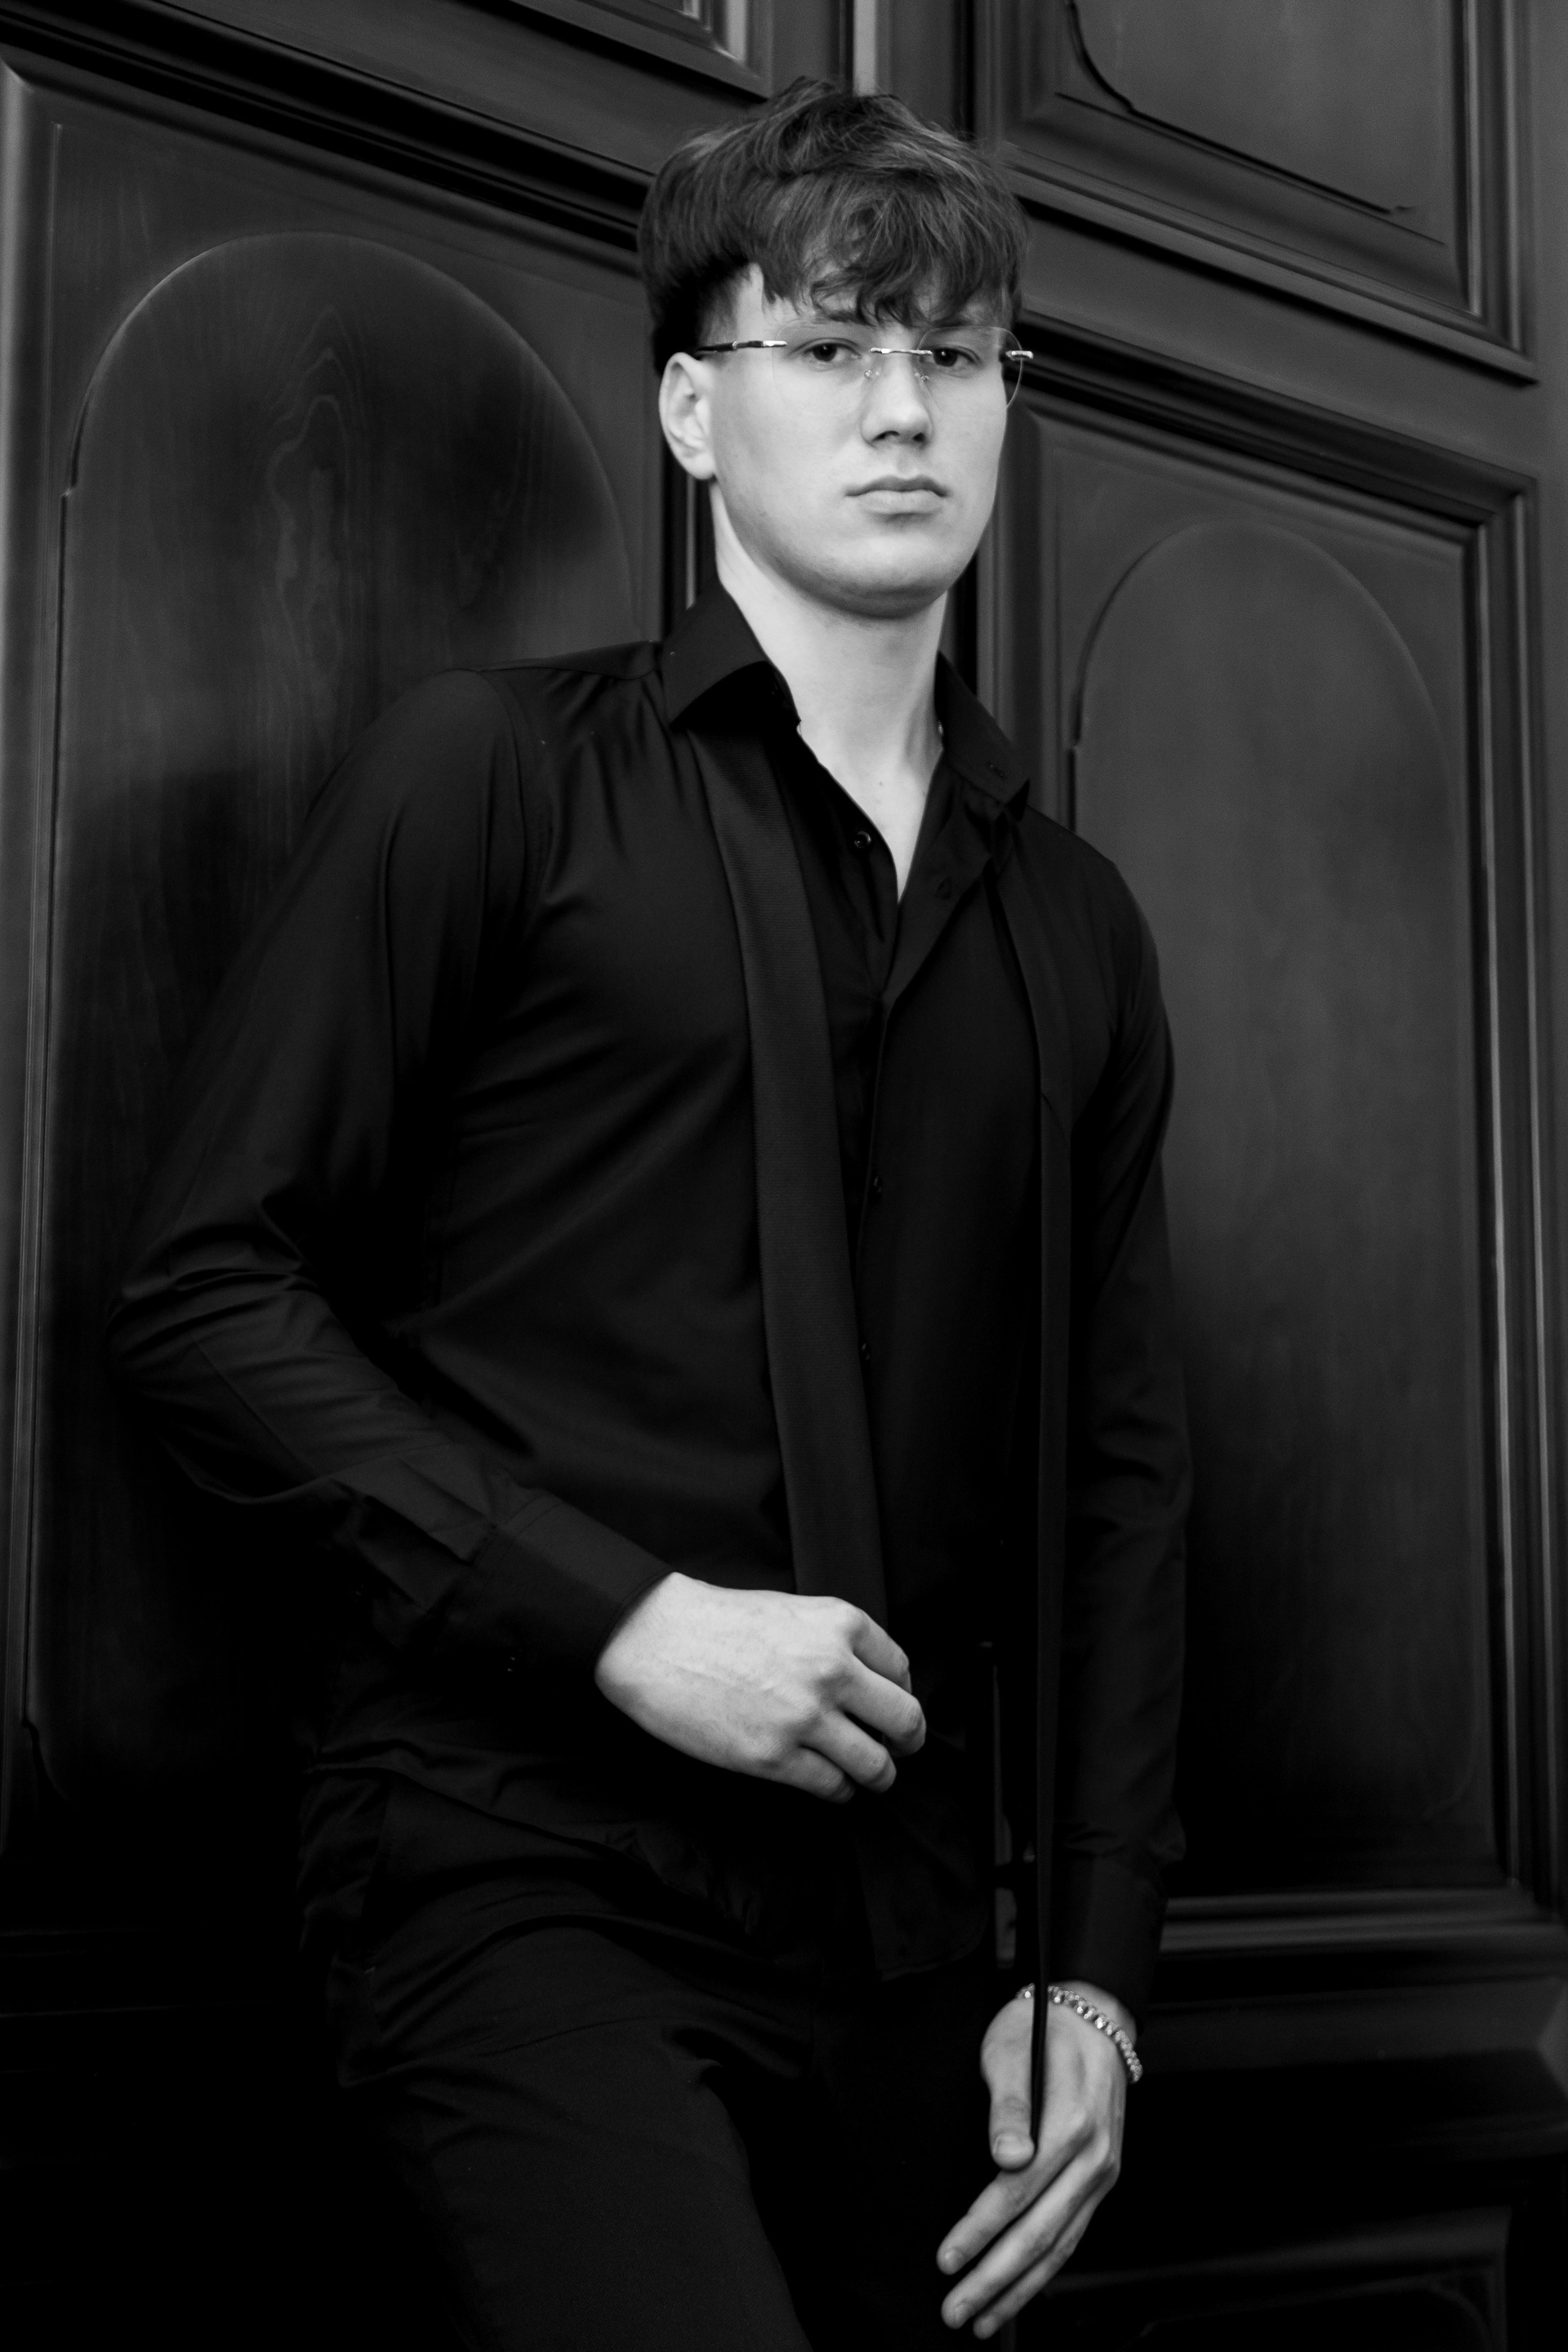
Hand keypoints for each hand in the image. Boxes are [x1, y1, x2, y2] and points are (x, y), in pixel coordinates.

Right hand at [593, 1572, 925, 1801]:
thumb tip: (870, 1684)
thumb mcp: (793, 1611)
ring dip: (879, 1775)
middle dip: (907, 1741)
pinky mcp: (774, 1757)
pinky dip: (840, 1790)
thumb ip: (836, 1642)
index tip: (891, 1708)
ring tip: (870, 1775)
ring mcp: (804, 1716)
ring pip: (876, 1764)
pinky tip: (831, 1782)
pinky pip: (832, 1786)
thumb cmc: (717, 1623)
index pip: (902, 1671)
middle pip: (905, 1720)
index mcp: (840, 1624)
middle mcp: (832, 1669)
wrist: (657, 1639)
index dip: (900, 1695)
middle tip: (900, 1748)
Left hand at [936, 1981, 1128, 2336]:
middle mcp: (1094, 2158)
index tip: (947, 2258)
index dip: (979, 2231)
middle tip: (956, 2309)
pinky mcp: (1101, 2181)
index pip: (1016, 2193)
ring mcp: (1103, 2173)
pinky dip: (1045, 2270)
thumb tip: (1006, 2158)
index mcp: (1072, 2124)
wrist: (1096, 2019)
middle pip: (1040, 2234)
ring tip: (984, 2318)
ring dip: (1019, 2287)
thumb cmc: (1045, 2028)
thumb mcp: (1012, 2048)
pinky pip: (1073, 2235)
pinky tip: (1020, 2288)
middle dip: (994, 2278)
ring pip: (1061, 2246)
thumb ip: (1007, 2105)